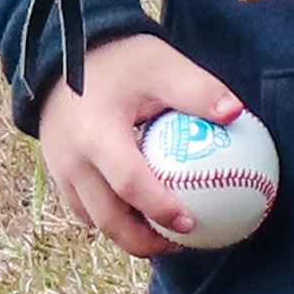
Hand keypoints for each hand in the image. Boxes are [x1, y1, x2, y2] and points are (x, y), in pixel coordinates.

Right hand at [36, 28, 247, 259]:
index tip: (191, 223)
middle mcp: (71, 159)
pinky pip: (85, 208)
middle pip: (107, 219)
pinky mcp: (56, 171)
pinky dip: (112, 219)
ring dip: (127, 235)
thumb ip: (197, 89)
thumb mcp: (161, 65)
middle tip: (181, 244)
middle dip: (144, 242)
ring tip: (165, 238)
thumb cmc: (120, 59)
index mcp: (95, 134)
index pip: (129, 184)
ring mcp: (59, 169)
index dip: (160, 210)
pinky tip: (141, 217)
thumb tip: (237, 114)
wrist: (63, 49)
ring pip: (94, 220)